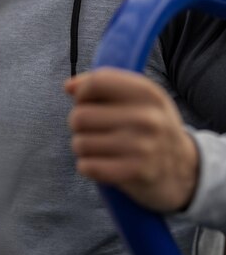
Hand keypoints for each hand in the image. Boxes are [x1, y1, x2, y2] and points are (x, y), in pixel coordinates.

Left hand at [65, 68, 198, 211]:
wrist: (185, 169)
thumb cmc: (152, 127)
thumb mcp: (139, 99)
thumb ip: (104, 86)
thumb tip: (68, 87)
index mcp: (147, 92)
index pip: (96, 82)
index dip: (82, 93)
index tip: (86, 102)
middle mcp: (147, 117)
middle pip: (80, 116)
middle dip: (78, 125)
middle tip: (94, 130)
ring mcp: (143, 146)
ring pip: (80, 143)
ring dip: (83, 148)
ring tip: (99, 148)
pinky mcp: (136, 172)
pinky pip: (88, 166)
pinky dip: (88, 166)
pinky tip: (101, 164)